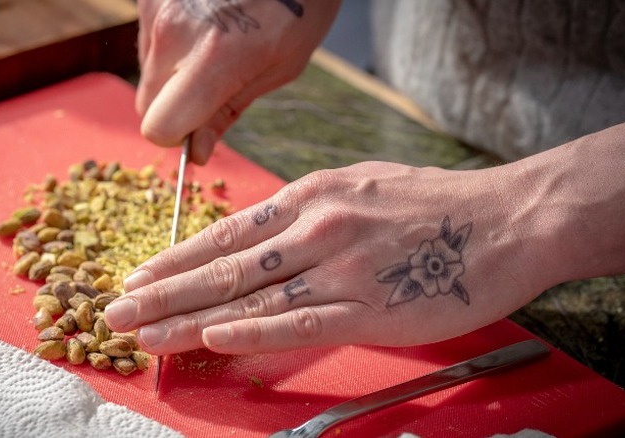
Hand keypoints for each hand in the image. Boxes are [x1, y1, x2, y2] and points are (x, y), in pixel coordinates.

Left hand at [104, 161, 548, 354]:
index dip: (177, 258)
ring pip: (251, 298)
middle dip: (164, 292)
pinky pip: (301, 322)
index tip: (140, 277)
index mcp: (312, 197)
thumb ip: (310, 209)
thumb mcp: (361, 185)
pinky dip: (254, 331)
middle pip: (225, 267)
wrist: (507, 219)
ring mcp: (341, 267)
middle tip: (117, 311)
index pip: (227, 233)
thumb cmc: (435, 205)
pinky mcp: (370, 307)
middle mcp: (317, 228)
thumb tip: (263, 232)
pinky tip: (215, 339)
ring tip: (146, 335)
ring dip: (191, 319)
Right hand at [135, 0, 340, 163]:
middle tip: (215, 85)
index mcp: (213, 57)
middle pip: (147, 104)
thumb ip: (229, 110)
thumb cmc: (301, 4)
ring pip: (148, 71)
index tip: (202, 127)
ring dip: (174, 71)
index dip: (180, 136)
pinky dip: (171, 40)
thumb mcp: (280, 66)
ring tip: (217, 42)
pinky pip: (149, 37)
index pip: (159, 127)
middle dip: (176, 106)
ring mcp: (157, 7)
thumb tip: (197, 150)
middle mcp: (174, 31)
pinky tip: (206, 21)